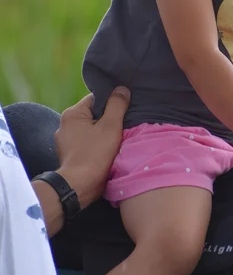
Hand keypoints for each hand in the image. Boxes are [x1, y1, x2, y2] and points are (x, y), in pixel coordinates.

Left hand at [55, 88, 129, 208]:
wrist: (79, 185)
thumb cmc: (95, 154)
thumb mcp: (110, 126)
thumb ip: (117, 105)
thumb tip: (122, 89)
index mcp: (72, 113)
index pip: (96, 99)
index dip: (112, 103)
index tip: (125, 111)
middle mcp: (65, 125)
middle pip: (93, 115)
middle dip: (108, 120)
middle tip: (124, 126)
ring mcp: (65, 142)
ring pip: (90, 131)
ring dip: (103, 134)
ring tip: (118, 139)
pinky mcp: (70, 155)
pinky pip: (86, 144)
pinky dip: (96, 146)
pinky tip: (108, 151)